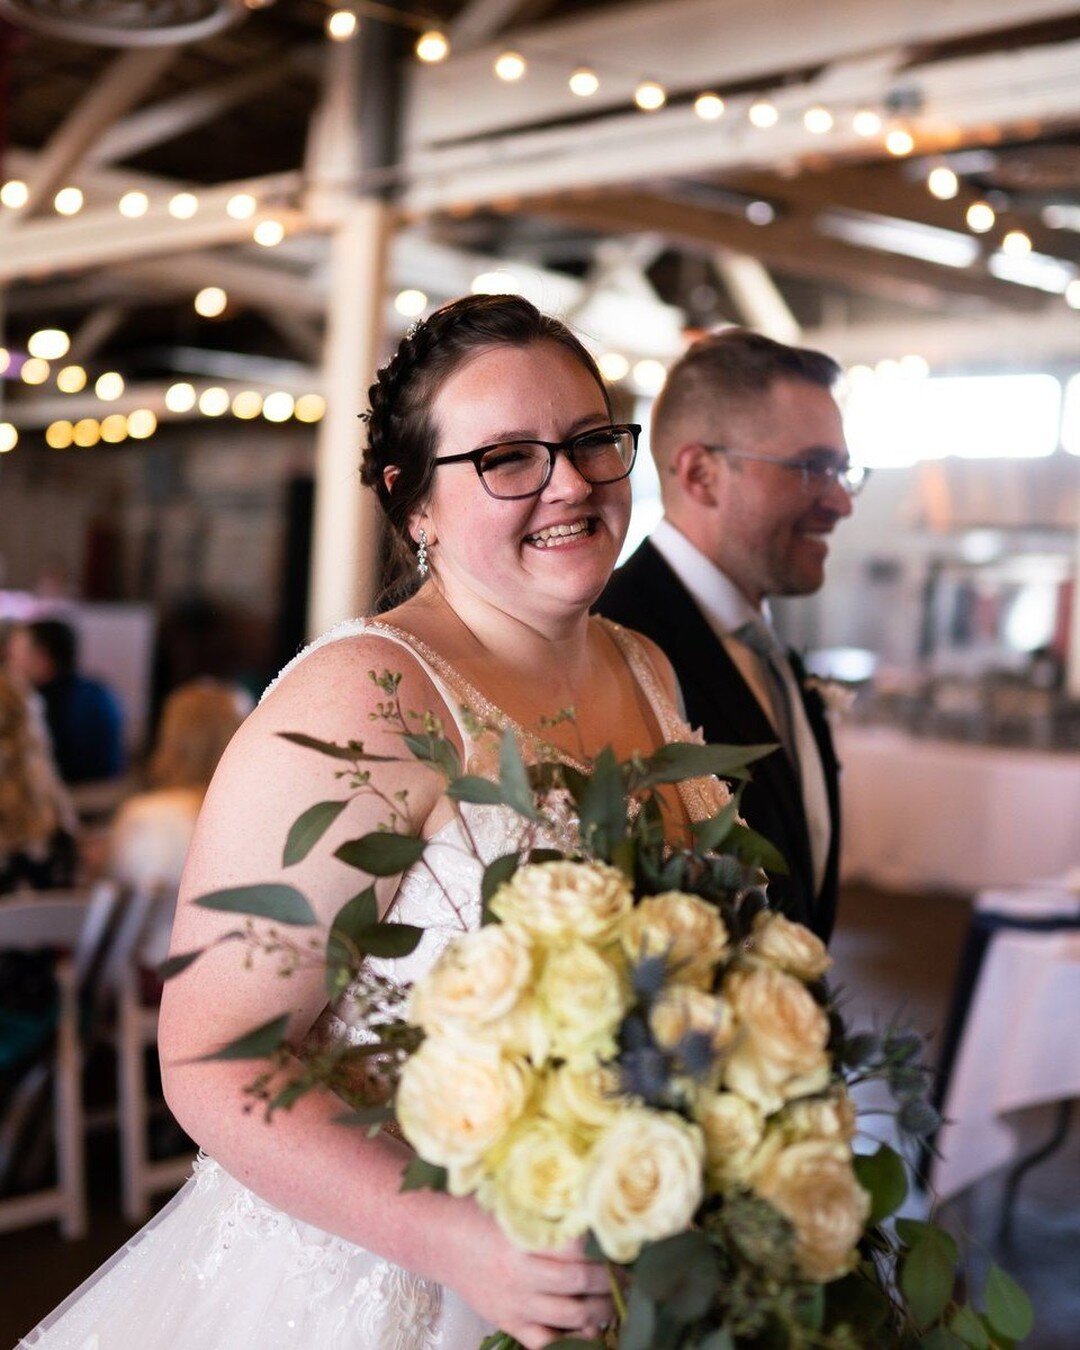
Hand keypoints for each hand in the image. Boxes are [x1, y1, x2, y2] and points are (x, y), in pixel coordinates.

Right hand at [444, 1205, 612, 1348]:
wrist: (439, 1240)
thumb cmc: (479, 1214)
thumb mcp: (512, 1203)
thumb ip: (546, 1209)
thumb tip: (591, 1202)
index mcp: (524, 1237)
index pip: (576, 1244)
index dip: (604, 1244)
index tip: (623, 1240)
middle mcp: (522, 1273)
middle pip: (580, 1282)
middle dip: (611, 1280)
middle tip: (630, 1274)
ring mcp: (516, 1302)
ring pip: (572, 1315)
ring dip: (602, 1309)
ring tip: (617, 1300)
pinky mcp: (510, 1322)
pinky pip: (548, 1342)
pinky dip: (574, 1339)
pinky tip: (592, 1330)